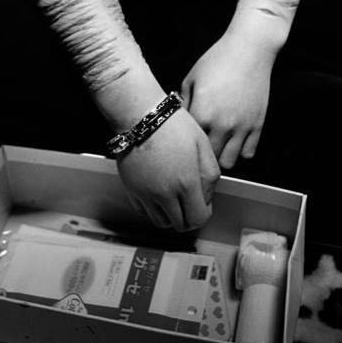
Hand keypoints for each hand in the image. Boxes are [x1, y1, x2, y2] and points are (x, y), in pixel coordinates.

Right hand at [116, 108, 219, 230]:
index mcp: (186, 182)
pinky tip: (158, 193)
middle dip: (188, 217)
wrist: (140, 116)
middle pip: (180, 225)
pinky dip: (153, 209)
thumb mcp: (203, 145)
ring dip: (170, 215)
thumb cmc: (173, 126)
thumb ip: (210, 175)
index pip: (198, 218)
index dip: (204, 213)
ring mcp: (145, 193)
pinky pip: (144, 212)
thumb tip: (206, 196)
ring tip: (173, 197)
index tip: (203, 203)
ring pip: (161, 222)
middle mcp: (164, 193)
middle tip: (189, 200)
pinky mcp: (131, 189)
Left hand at [182, 28, 275, 169]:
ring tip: (217, 146)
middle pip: (208, 158)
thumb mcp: (191, 79)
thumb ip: (182, 105)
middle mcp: (222, 124)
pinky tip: (234, 140)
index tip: (182, 143)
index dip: (184, 145)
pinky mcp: (258, 125)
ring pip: (229, 162)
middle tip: (199, 148)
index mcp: (202, 113)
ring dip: (221, 157)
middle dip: (201, 155)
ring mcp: (242, 127)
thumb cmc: (216, 60)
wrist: (250, 49)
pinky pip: (248, 153)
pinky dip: (240, 151)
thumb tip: (175, 123)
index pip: (188, 144)